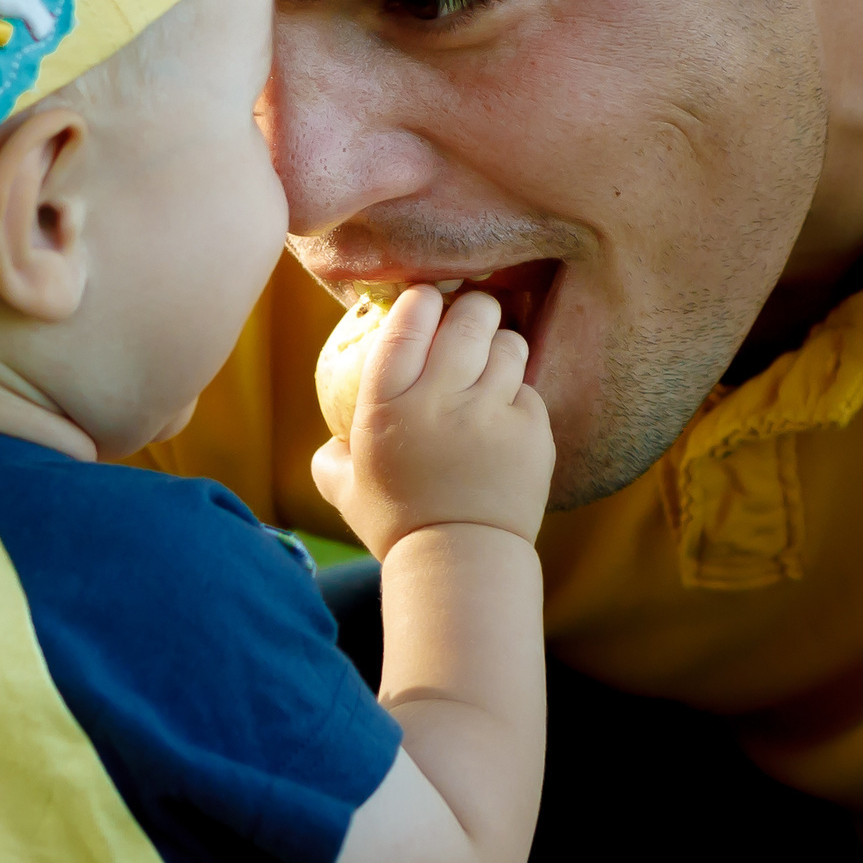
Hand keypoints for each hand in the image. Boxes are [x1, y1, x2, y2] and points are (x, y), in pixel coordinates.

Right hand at [311, 285, 552, 554]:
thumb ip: (332, 454)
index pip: (407, 323)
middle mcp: (441, 398)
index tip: (425, 299)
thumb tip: (331, 437)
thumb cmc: (397, 524)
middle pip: (469, 317)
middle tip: (470, 318)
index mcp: (388, 404)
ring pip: (508, 343)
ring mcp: (492, 411)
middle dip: (472, 308)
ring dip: (499, 344)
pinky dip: (517, 392)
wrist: (461, 562)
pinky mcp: (531, 429)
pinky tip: (505, 411)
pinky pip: (528, 387)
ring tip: (491, 359)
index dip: (420, 300)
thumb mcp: (345, 488)